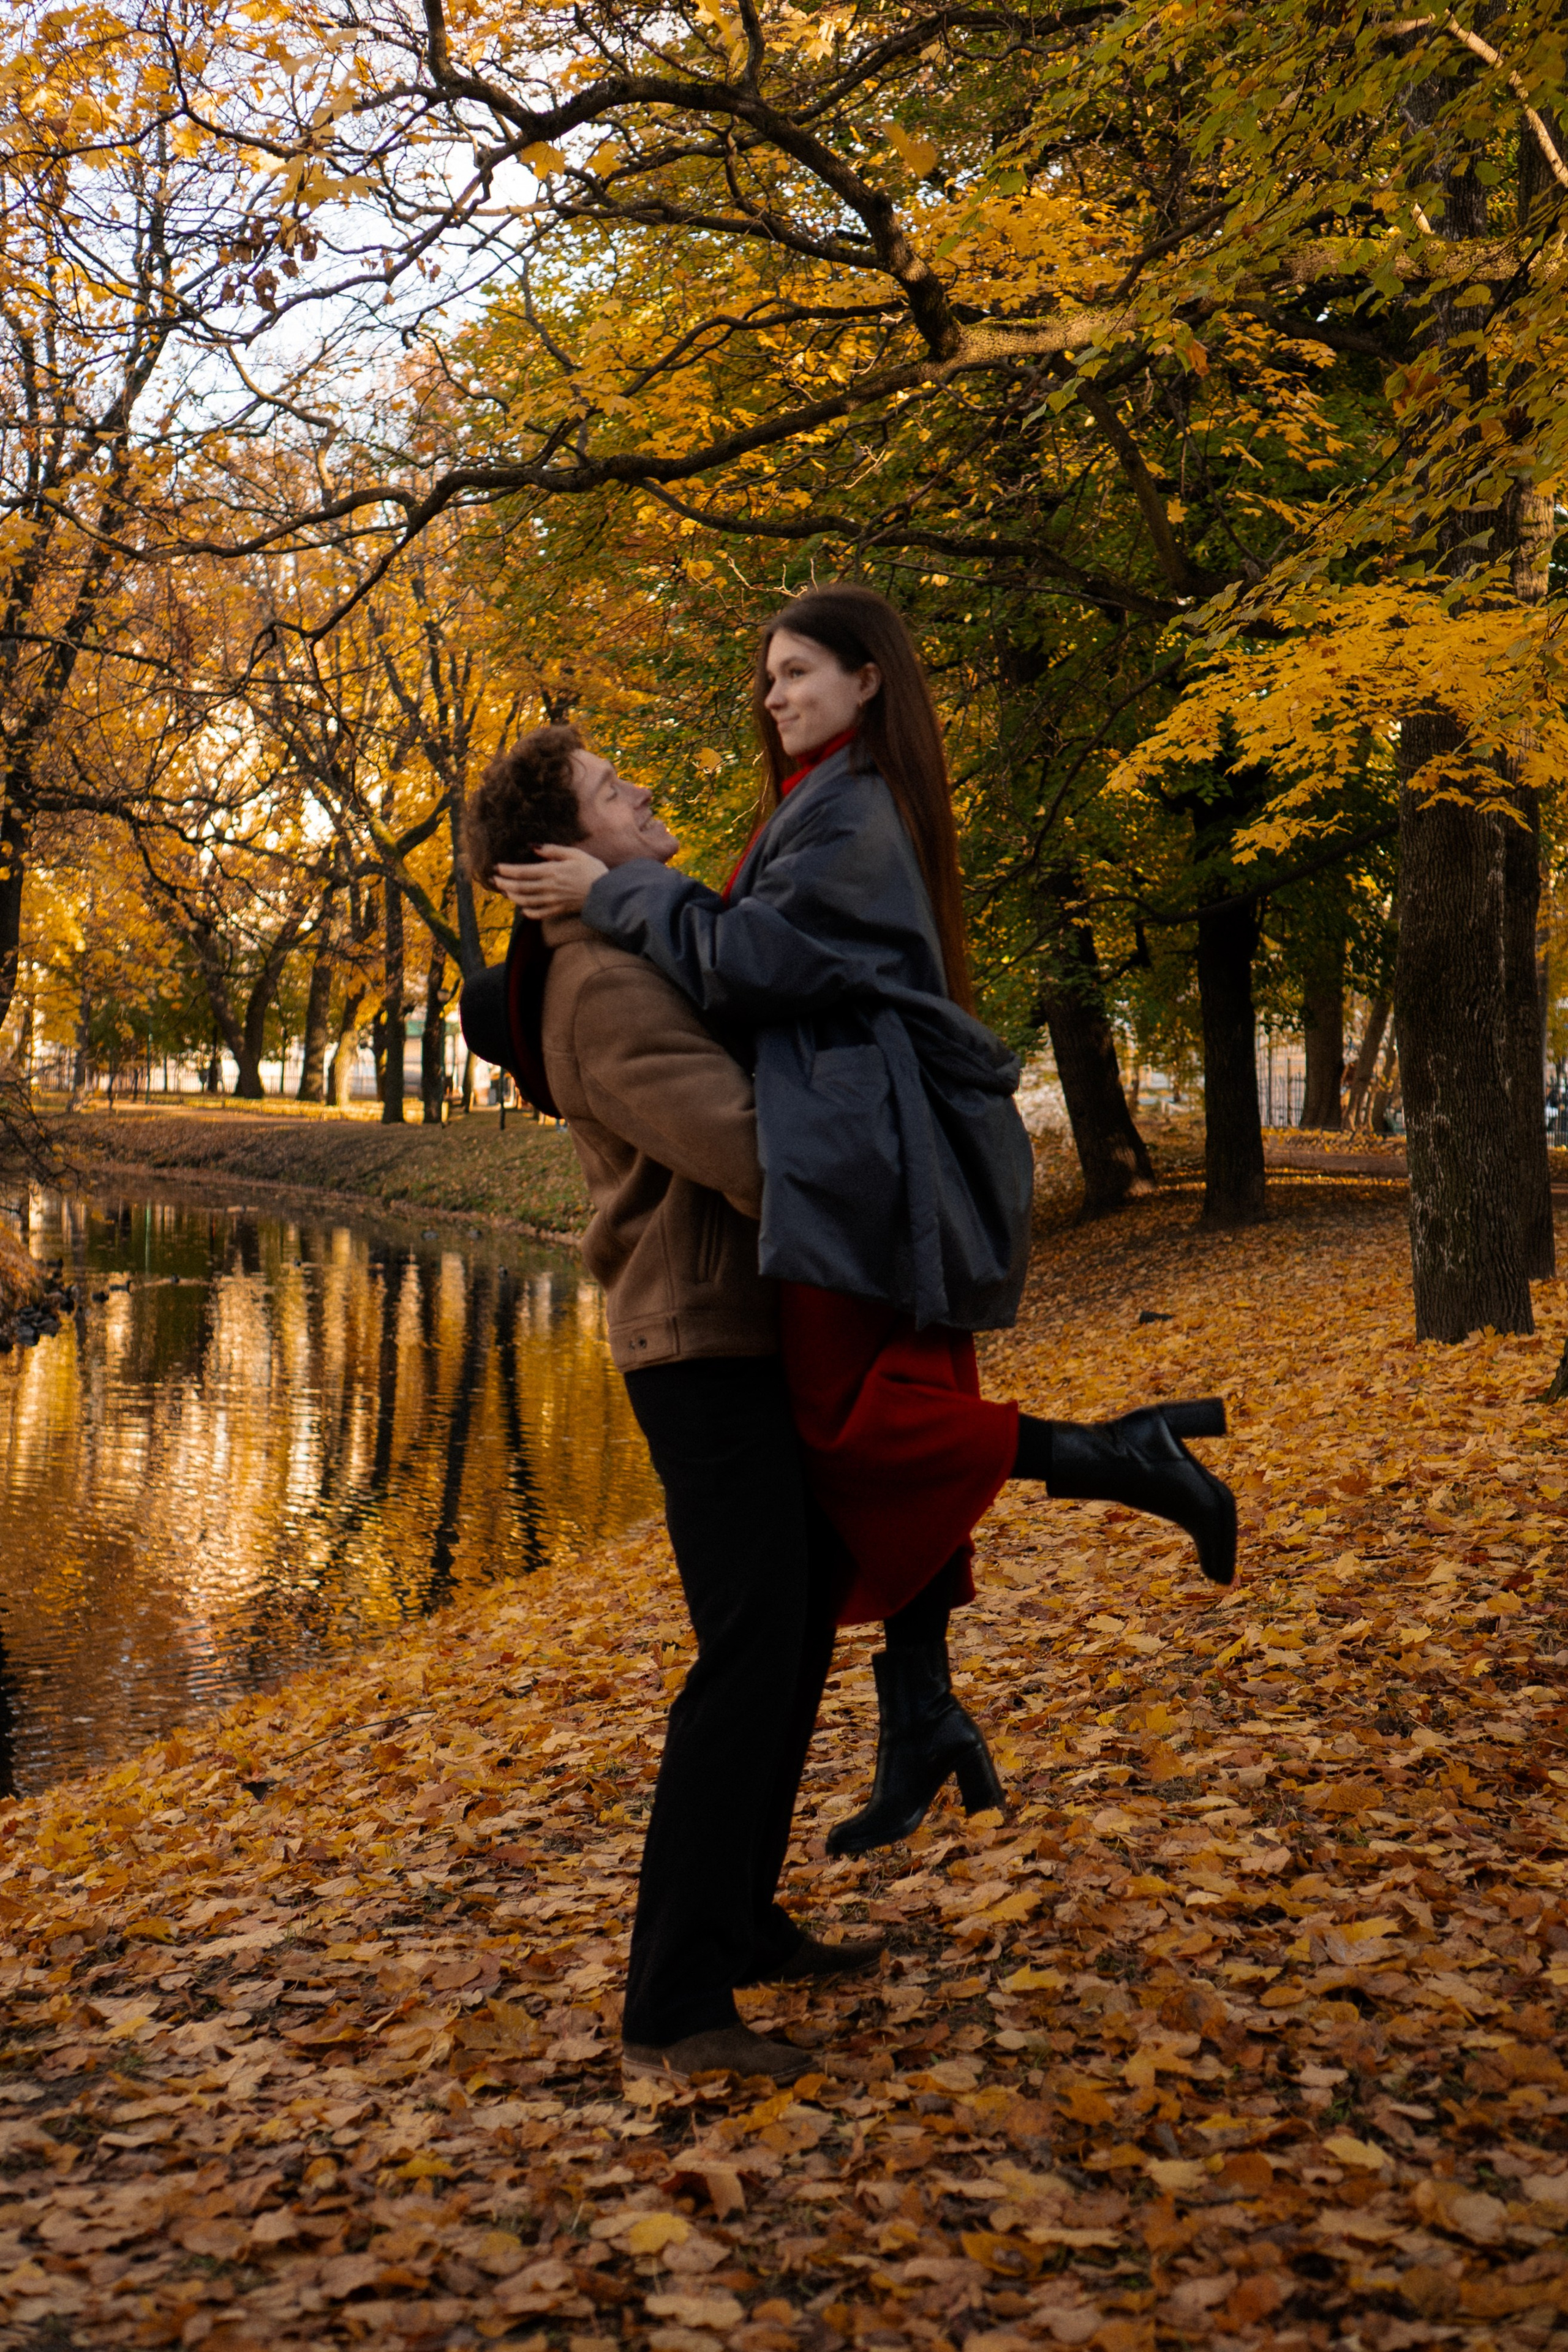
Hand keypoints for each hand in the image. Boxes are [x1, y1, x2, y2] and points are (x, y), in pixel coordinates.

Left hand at [491, 843, 607, 916]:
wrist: (606, 893)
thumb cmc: (592, 870)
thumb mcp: (574, 854)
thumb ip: (553, 850)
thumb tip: (534, 847)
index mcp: (552, 871)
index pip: (523, 872)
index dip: (507, 870)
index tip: (497, 867)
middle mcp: (549, 887)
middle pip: (520, 887)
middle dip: (504, 884)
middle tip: (494, 881)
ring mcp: (552, 901)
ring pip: (526, 901)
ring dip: (512, 897)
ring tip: (504, 892)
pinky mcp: (558, 910)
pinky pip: (539, 913)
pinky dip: (528, 912)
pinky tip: (522, 909)